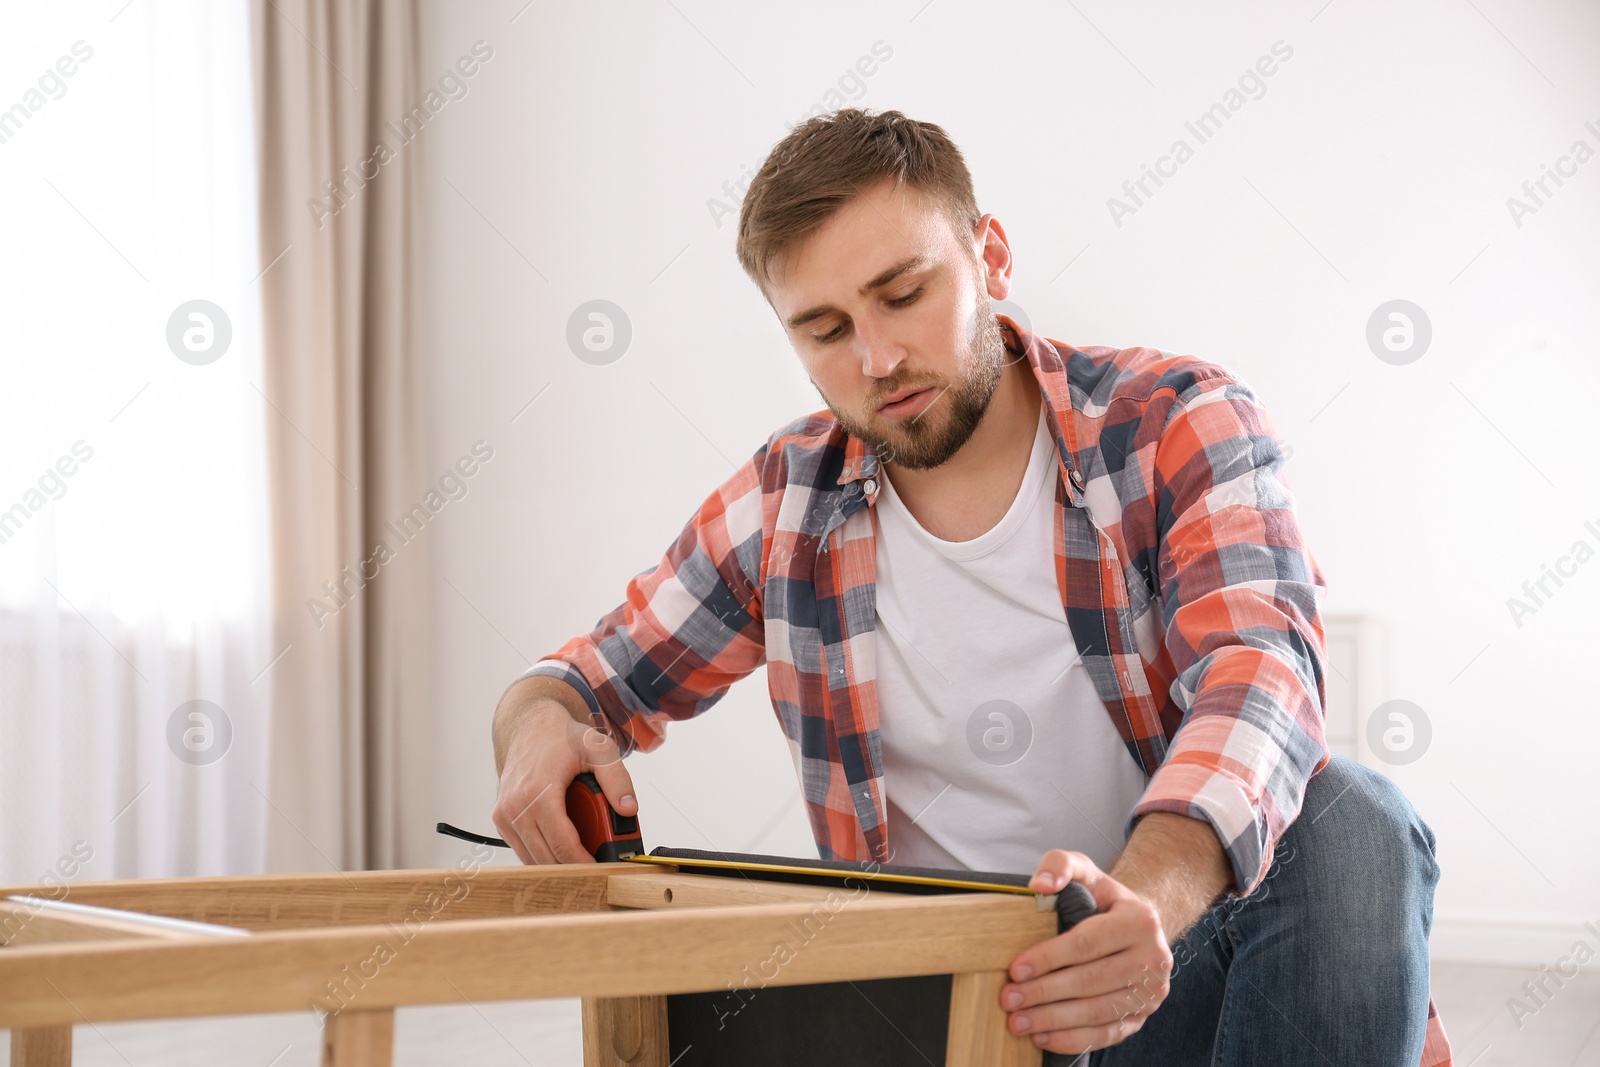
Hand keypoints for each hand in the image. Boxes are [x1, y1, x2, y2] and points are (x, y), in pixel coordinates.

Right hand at [491, 701, 637, 864]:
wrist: (530, 726)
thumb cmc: (561, 737)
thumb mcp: (599, 749)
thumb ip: (617, 779)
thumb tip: (629, 808)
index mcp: (538, 791)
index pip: (561, 844)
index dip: (584, 863)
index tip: (602, 870)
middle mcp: (515, 806)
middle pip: (546, 858)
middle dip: (574, 868)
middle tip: (598, 869)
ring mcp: (504, 815)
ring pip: (532, 859)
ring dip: (558, 865)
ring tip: (584, 860)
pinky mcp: (501, 820)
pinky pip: (522, 849)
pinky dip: (542, 855)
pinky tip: (563, 849)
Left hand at [998, 850, 1174, 1054]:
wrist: (1140, 926)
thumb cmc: (1103, 899)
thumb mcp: (1085, 870)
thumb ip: (1060, 865)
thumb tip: (1039, 885)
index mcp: (1140, 920)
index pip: (1087, 943)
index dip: (1049, 958)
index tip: (1015, 969)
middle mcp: (1154, 958)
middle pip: (1091, 981)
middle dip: (1044, 993)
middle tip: (1009, 999)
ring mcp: (1151, 991)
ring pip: (1098, 1012)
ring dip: (1054, 1020)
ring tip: (1018, 1021)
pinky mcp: (1143, 1015)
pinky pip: (1107, 1033)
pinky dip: (1073, 1038)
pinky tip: (1043, 1037)